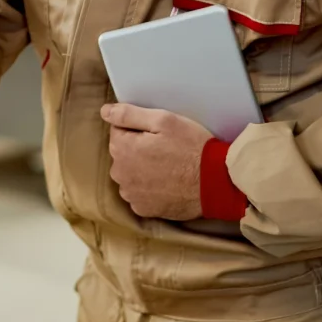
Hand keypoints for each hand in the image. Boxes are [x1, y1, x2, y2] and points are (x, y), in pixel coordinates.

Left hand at [101, 103, 210, 221]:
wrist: (216, 183)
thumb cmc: (192, 147)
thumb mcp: (163, 120)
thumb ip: (128, 114)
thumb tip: (105, 111)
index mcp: (122, 149)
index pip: (117, 130)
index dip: (138, 129)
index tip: (157, 134)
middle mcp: (120, 174)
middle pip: (122, 153)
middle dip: (138, 148)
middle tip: (165, 149)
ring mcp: (131, 194)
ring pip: (129, 173)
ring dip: (141, 169)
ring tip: (168, 166)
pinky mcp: (143, 210)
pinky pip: (138, 193)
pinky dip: (148, 187)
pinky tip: (166, 182)